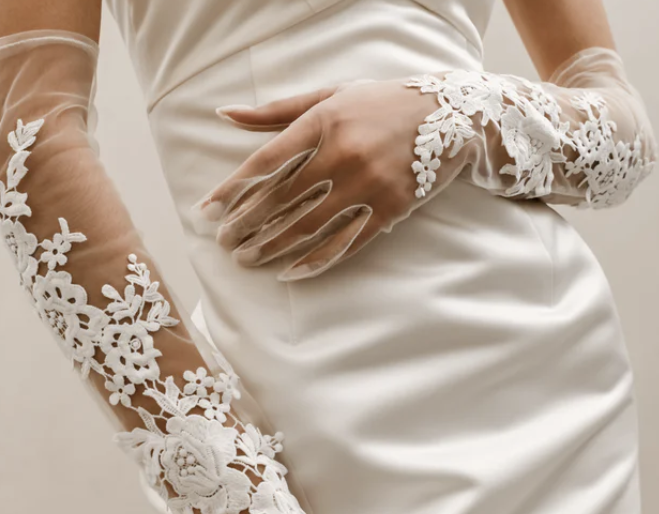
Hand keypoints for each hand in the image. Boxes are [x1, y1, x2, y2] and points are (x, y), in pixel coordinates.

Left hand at [192, 74, 459, 280]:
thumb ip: (277, 110)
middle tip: (224, 244)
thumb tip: (224, 114)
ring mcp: (367, 184)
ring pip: (309, 226)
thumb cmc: (381, 104)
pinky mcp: (389, 209)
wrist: (450, 116)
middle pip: (282, 200)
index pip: (266, 161)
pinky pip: (346, 242)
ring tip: (247, 260)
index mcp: (323, 122)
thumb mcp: (330, 95)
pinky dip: (316, 261)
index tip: (208, 211)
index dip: (234, 189)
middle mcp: (343, 154)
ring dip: (273, 247)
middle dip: (248, 225)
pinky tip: (290, 273)